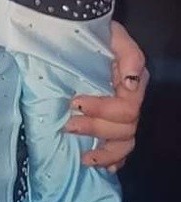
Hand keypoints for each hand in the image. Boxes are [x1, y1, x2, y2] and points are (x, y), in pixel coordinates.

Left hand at [64, 21, 147, 169]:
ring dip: (105, 152)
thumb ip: (129, 54)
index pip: (127, 107)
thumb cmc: (95, 36)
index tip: (76, 103)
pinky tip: (102, 168)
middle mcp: (129, 101)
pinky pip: (119, 149)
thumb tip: (131, 81)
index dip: (103, 109)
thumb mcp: (113, 35)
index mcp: (131, 83)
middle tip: (69, 125)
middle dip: (97, 129)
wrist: (78, 33)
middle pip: (125, 128)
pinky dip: (112, 161)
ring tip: (84, 156)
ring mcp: (120, 115)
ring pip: (124, 143)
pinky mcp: (109, 124)